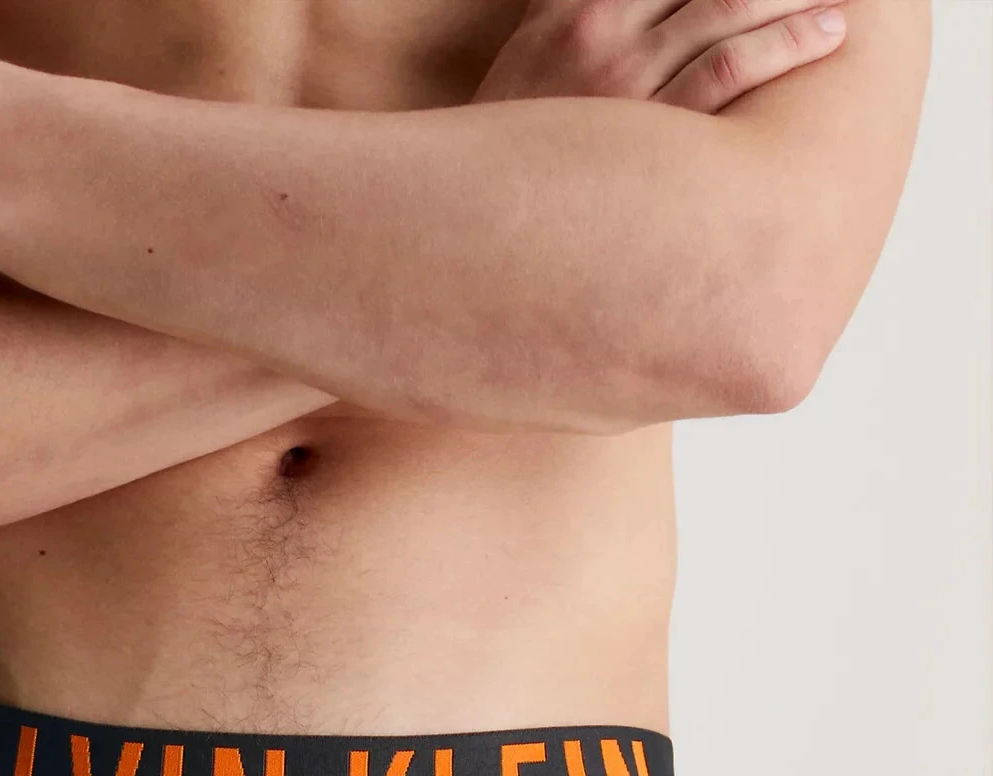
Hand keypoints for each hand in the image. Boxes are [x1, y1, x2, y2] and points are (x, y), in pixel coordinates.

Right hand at [476, 0, 847, 107]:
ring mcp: (628, 86)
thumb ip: (571, 0)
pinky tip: (821, 36)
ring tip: (839, 3)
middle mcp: (605, 36)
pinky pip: (728, 75)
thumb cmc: (512, 135)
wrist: (472, 218)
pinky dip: (781, 45)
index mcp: (576, 9)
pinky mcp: (650, 138)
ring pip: (729, 14)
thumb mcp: (532, 45)